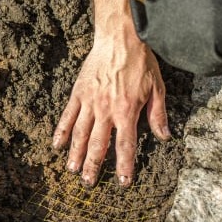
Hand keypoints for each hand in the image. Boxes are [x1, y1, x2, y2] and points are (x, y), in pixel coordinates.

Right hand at [52, 33, 169, 187]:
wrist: (120, 38)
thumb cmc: (141, 62)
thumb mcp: (157, 88)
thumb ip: (158, 114)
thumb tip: (164, 136)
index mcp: (127, 111)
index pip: (125, 145)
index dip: (124, 166)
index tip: (123, 182)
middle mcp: (106, 110)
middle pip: (98, 145)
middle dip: (93, 166)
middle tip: (89, 183)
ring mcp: (89, 102)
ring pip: (80, 133)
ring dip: (75, 154)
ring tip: (72, 170)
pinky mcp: (78, 93)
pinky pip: (67, 115)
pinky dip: (61, 131)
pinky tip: (57, 145)